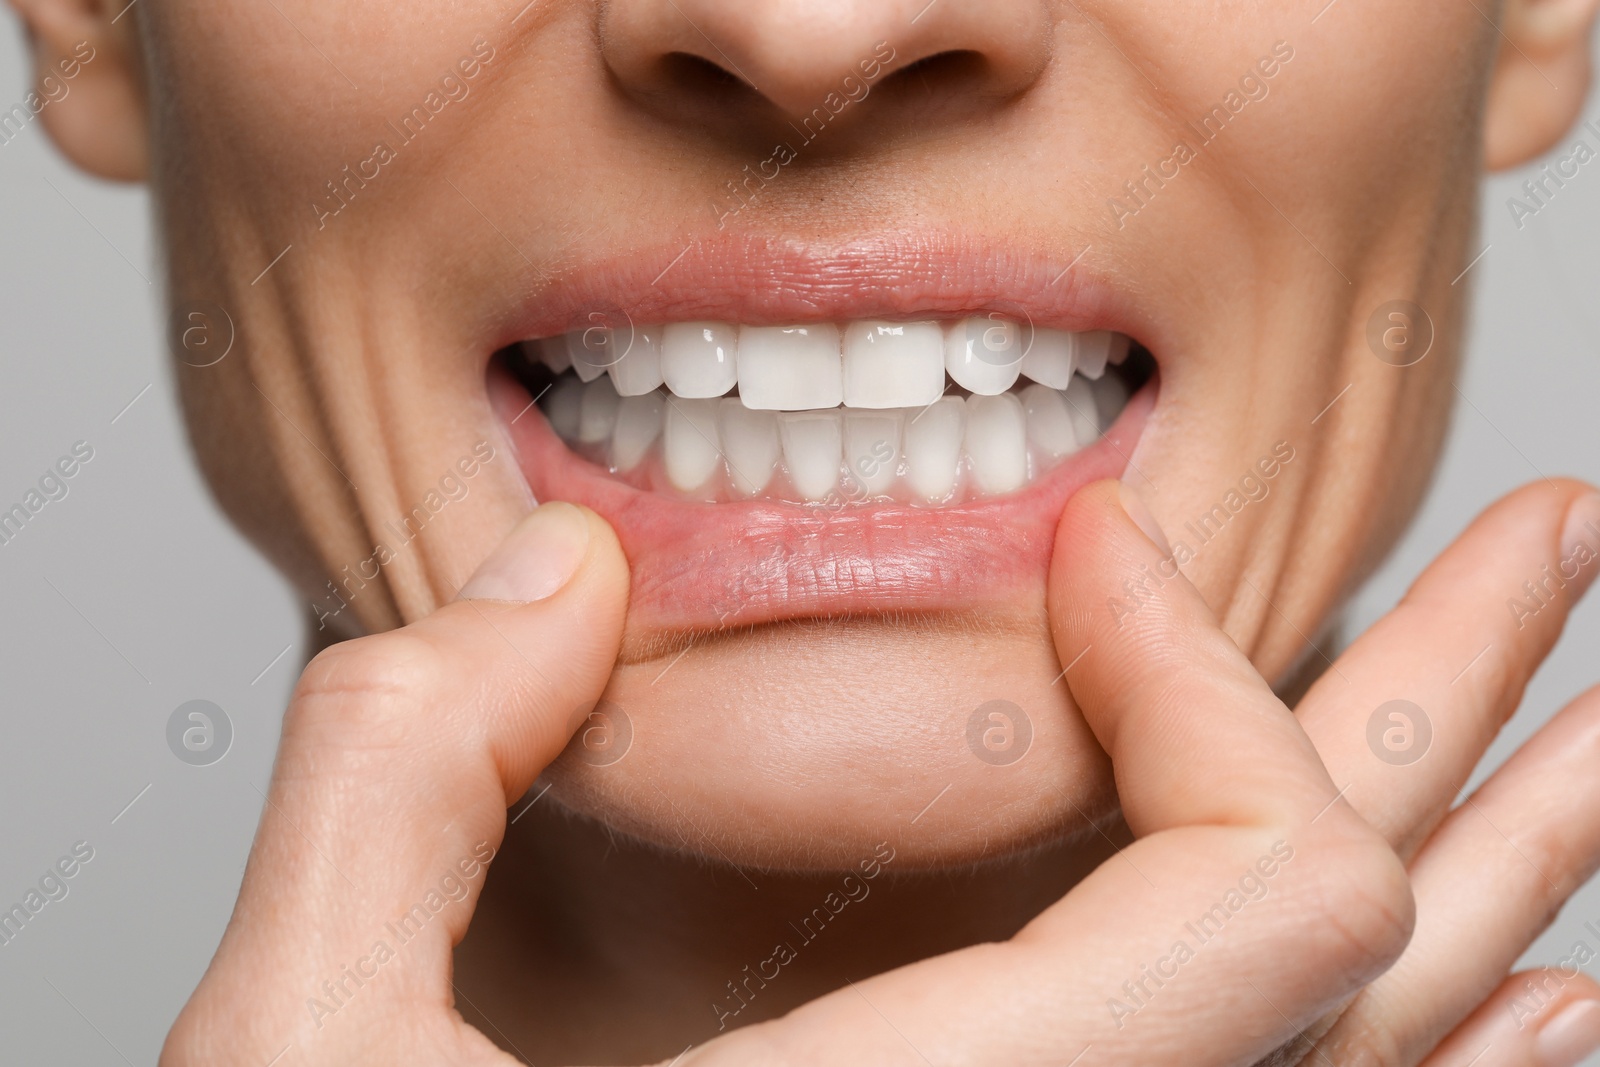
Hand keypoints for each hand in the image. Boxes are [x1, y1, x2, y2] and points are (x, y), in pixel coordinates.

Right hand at [160, 483, 1599, 1066]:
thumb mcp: (300, 1056)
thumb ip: (408, 771)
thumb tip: (555, 572)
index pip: (1263, 901)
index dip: (1215, 679)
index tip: (1104, 548)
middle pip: (1365, 960)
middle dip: (1454, 714)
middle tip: (1552, 544)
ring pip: (1358, 1061)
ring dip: (1495, 878)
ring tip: (1584, 766)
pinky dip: (1423, 1057)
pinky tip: (1514, 1009)